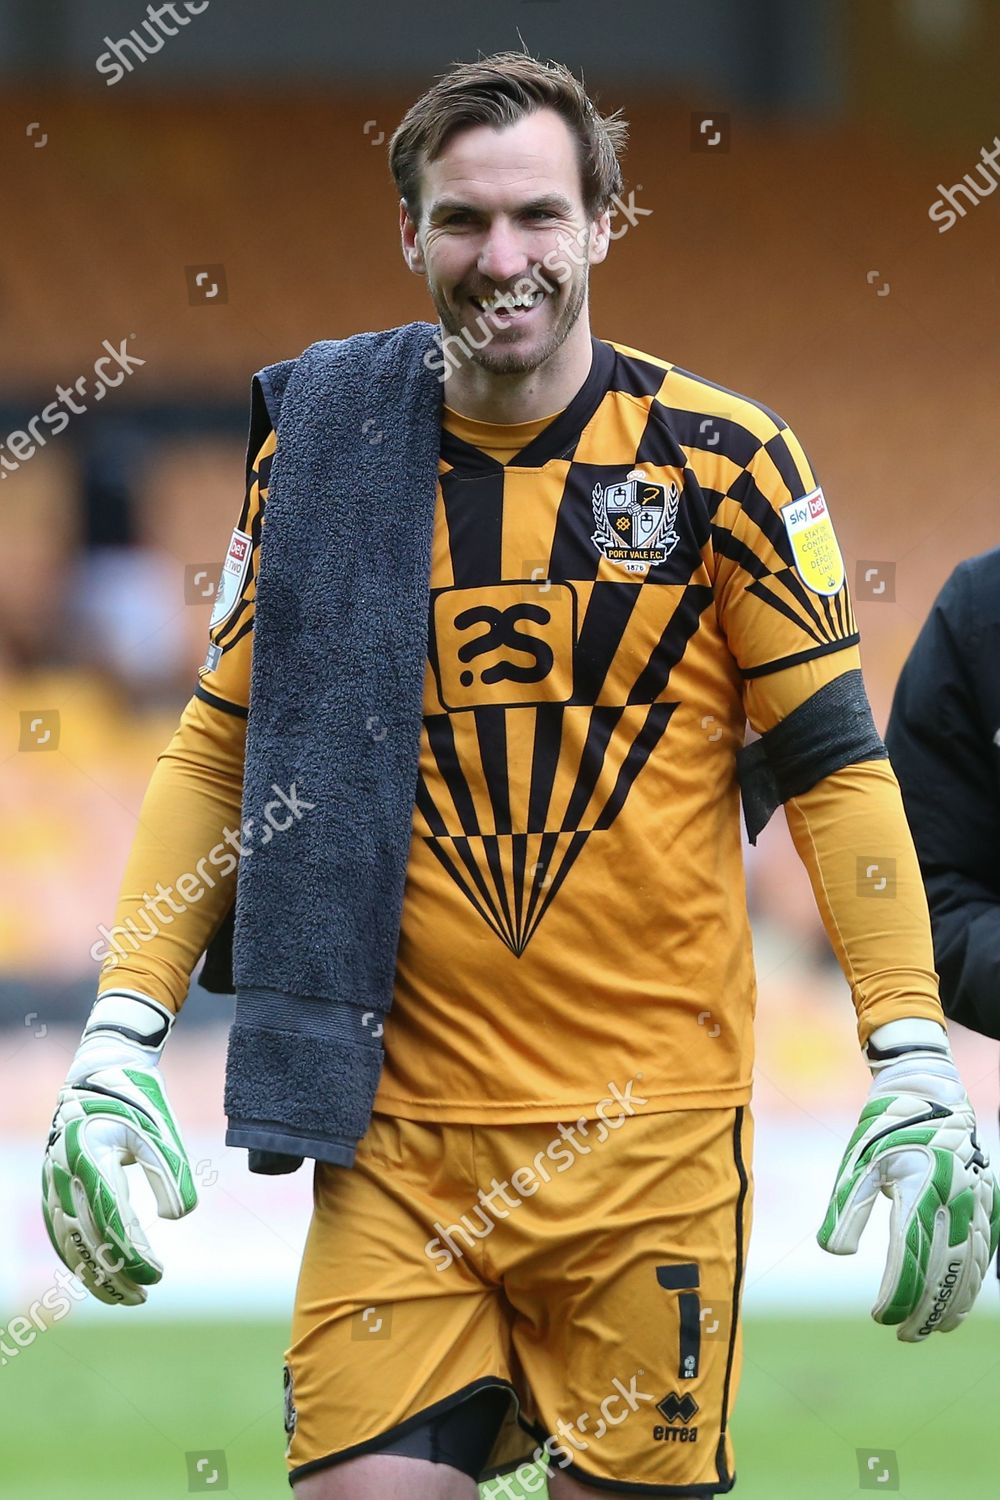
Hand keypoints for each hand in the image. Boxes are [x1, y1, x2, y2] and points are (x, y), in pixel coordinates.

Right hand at [41, 990, 196, 1305]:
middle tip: (143, 1296)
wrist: (100, 1071)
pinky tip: (95, 1274)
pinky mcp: (50, 1184)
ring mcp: (52, 1181)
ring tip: (122, 1296)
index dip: (133, 1256)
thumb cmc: (137, 1101)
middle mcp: (65, 1174)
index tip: (159, 1275)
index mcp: (92, 1159)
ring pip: (67, 1242)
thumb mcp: (161, 1132)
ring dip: (92, 1274)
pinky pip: (58, 1231)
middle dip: (114, 1275)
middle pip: (86, 1241)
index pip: (111, 1223)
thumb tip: (174, 1219)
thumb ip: (170, 1174)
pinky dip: (75, 1257)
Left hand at [818, 1020, 999, 1339]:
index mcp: (920, 1187)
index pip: (910, 1256)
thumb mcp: (858, 1160)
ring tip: (933, 1329)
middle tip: (905, 1336)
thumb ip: (847, 1206)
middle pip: (945, 1268)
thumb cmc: (885, 1126)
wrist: (929, 1089)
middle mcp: (954, 1197)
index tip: (880, 1318)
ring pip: (972, 1263)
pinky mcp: (986, 1198)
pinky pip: (987, 1247)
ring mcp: (976, 1199)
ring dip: (954, 1301)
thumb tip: (836, 1252)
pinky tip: (963, 1298)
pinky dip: (976, 1278)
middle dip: (926, 1309)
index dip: (898, 1293)